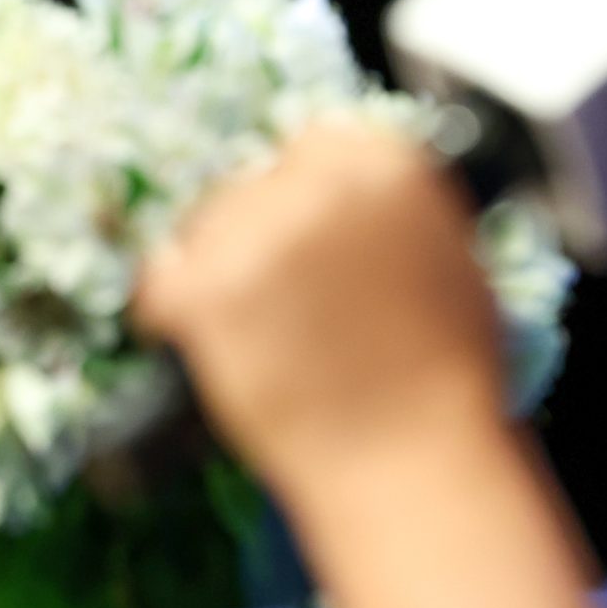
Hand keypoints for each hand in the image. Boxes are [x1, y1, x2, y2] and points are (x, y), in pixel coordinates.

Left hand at [133, 120, 502, 499]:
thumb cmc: (446, 379)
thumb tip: (340, 196)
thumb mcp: (446, 261)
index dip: (298, 195)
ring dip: (212, 273)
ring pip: (202, 232)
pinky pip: (160, 282)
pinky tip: (185, 333)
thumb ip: (389, 213)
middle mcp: (317, 184)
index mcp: (385, 163)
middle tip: (271, 299)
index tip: (296, 231)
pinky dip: (165, 309)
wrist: (413, 462)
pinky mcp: (208, 289)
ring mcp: (257, 235)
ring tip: (247, 332)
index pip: (310, 145)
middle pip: (248, 186)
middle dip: (253, 236)